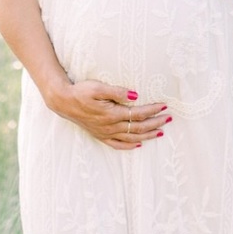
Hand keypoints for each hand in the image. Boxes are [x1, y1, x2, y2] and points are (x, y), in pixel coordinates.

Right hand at [45, 79, 171, 150]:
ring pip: (131, 137)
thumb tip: (135, 96)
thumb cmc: (81, 92)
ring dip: (148, 135)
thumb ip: (117, 92)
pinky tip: (139, 144)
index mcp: (111, 114)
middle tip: (169, 118)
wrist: (63, 102)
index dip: (152, 110)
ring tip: (161, 132)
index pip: (138, 113)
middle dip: (156, 123)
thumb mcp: (98, 87)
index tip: (164, 106)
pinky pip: (117, 144)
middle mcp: (110, 126)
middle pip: (138, 127)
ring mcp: (105, 133)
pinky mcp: (100, 135)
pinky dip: (129, 145)